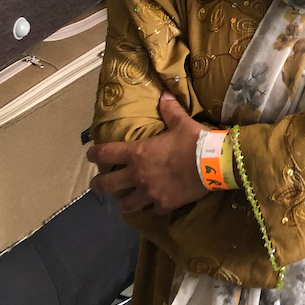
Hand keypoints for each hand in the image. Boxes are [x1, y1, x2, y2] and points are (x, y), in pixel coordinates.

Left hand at [86, 93, 208, 214]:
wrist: (214, 163)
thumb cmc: (194, 141)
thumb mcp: (181, 122)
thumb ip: (170, 110)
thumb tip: (164, 95)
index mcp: (138, 153)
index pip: (106, 153)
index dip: (94, 154)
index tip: (90, 155)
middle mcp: (138, 175)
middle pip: (108, 185)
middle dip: (99, 185)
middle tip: (97, 184)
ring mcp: (150, 193)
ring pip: (127, 204)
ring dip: (123, 202)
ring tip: (123, 201)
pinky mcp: (164, 204)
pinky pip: (153, 209)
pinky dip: (153, 206)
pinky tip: (156, 203)